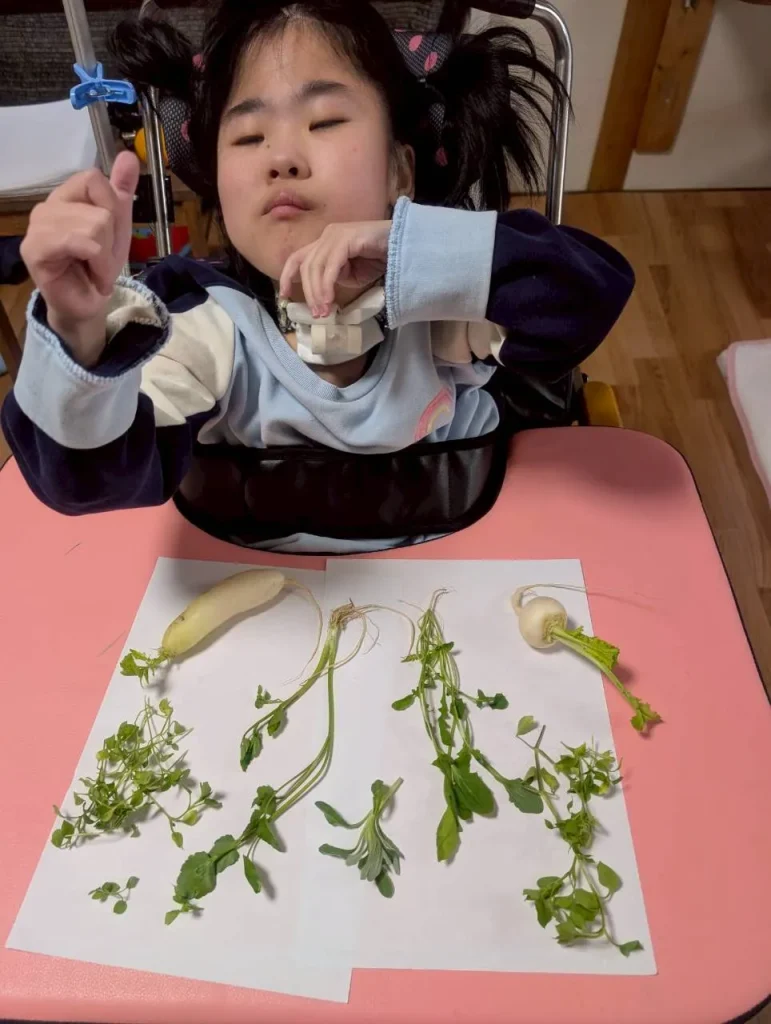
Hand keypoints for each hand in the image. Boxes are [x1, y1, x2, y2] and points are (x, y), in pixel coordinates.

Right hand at [21, 151, 139, 364]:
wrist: (88, 303)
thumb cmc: (98, 267)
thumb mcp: (118, 225)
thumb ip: (121, 191)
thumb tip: (128, 156)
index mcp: (66, 196)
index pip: (93, 178)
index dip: (112, 208)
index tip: (109, 236)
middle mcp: (48, 206)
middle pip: (99, 206)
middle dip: (111, 239)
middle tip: (101, 260)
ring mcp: (38, 227)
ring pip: (93, 225)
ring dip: (105, 256)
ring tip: (96, 269)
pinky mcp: (35, 249)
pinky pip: (81, 242)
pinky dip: (98, 263)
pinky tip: (92, 275)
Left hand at [279, 220, 390, 316]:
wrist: (404, 247)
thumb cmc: (380, 260)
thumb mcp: (350, 274)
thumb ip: (333, 279)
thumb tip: (321, 295)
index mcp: (324, 243)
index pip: (297, 258)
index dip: (286, 277)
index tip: (285, 297)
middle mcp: (327, 235)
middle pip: (305, 266)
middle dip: (308, 293)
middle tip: (317, 315)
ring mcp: (336, 234)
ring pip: (314, 267)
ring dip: (317, 293)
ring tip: (325, 312)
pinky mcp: (346, 238)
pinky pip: (330, 266)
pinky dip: (327, 285)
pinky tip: (330, 301)